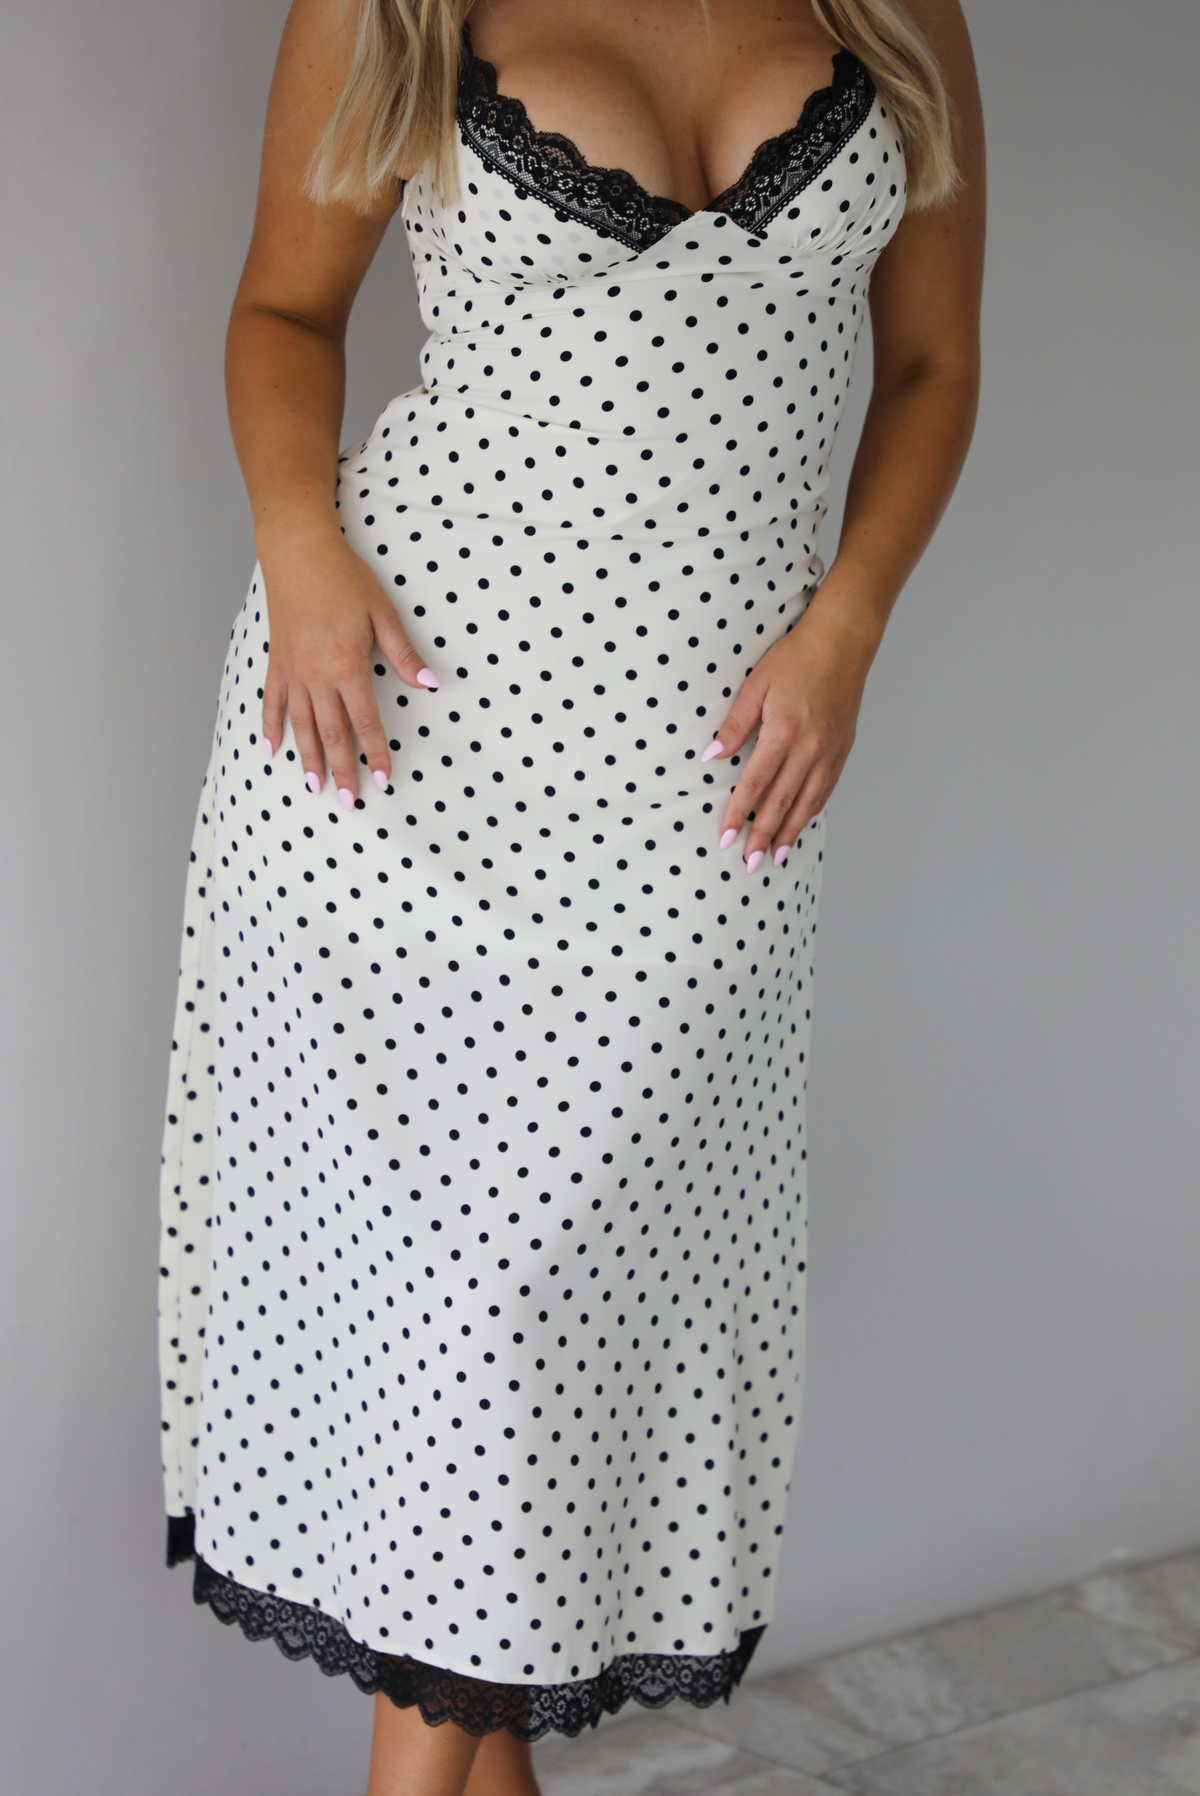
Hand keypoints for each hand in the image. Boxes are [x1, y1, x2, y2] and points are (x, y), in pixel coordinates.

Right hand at [259, 528, 437, 806]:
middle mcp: (317, 674)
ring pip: (301, 725)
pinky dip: (271, 727)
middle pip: (332, 733)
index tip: (383, 781)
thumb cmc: (343, 578)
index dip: (376, 754)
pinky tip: (273, 750)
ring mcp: (293, 670)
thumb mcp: (382, 613)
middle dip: (342, 770)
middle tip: (349, 802)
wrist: (297, 550)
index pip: (365, 722)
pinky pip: (272, 701)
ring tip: (314, 787)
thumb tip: (431, 684)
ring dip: (308, 758)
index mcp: (347, 665)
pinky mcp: (276, 661)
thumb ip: (404, 654)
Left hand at [701, 587, 879, 869]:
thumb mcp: (756, 684)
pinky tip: (802, 825)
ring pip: (807, 802)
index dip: (738, 815)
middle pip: (781, 802)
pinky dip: (812, 811)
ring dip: (790, 832)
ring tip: (776, 856)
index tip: (725, 839)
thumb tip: (713, 756)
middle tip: (750, 864)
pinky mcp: (843, 747)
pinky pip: (826, 788)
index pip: (754, 784)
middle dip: (763, 836)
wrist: (844, 641)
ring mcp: (830, 750)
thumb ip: (736, 724)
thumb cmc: (796, 658)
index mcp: (783, 732)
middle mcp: (809, 748)